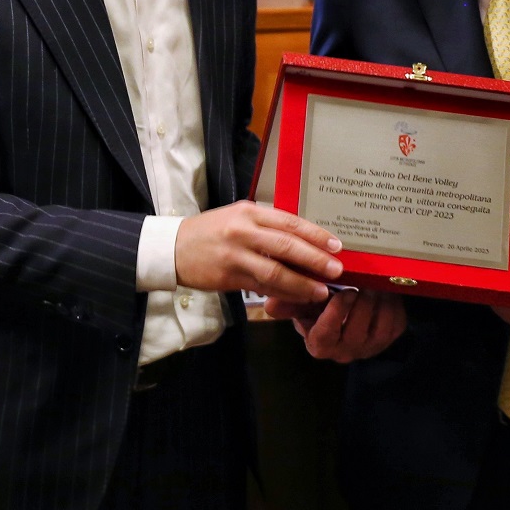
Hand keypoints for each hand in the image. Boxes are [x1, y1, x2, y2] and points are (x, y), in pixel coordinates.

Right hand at [174, 201, 342, 302]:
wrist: (173, 248)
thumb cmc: (210, 232)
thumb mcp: (237, 218)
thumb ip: (266, 227)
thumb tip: (303, 243)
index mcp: (249, 212)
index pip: (290, 222)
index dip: (315, 234)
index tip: (337, 245)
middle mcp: (243, 230)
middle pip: (287, 245)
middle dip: (315, 259)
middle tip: (337, 270)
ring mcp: (235, 254)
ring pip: (276, 270)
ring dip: (302, 282)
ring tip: (322, 290)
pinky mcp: (228, 276)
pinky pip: (262, 286)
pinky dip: (282, 293)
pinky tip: (297, 298)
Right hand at [268, 289, 406, 361]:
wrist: (343, 313)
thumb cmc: (318, 308)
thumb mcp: (301, 305)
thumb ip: (287, 304)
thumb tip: (269, 304)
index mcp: (321, 344)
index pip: (326, 336)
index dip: (336, 314)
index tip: (342, 292)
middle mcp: (346, 351)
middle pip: (356, 331)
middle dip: (361, 305)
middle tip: (362, 281)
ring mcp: (370, 346)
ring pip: (379, 327)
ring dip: (378, 303)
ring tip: (374, 282)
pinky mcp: (390, 338)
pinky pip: (395, 323)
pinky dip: (393, 305)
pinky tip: (385, 290)